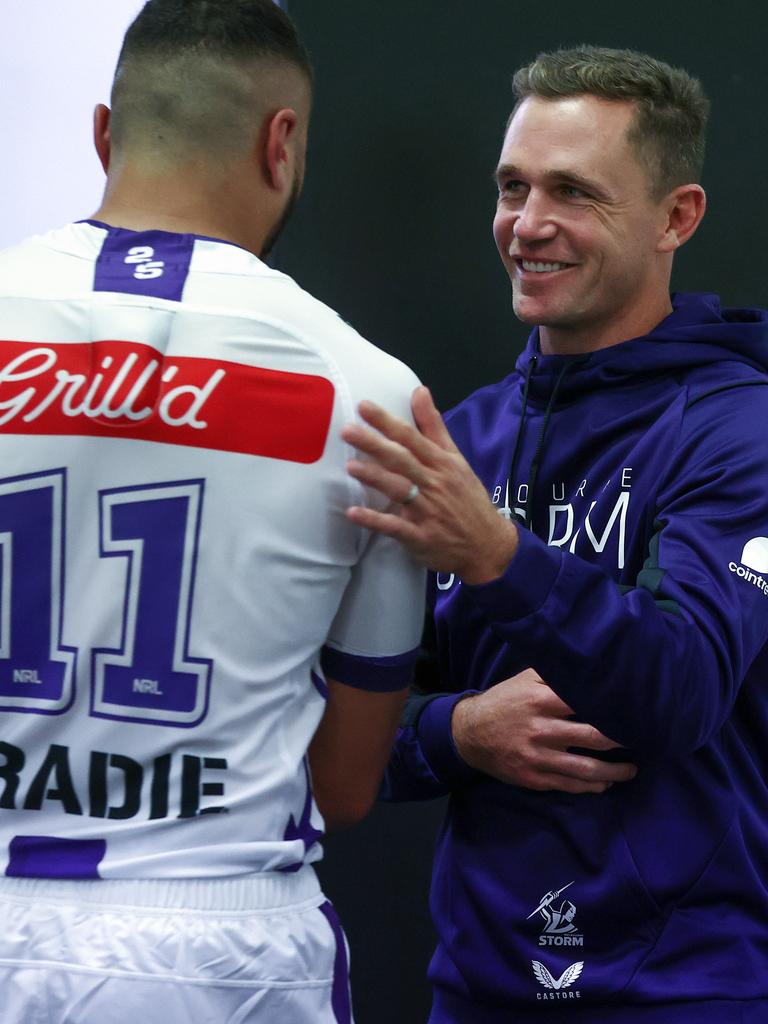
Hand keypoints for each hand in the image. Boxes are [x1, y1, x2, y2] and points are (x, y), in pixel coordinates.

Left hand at [342, 386, 517, 583]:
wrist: (488, 544)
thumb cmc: (468, 498)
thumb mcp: (456, 459)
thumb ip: (434, 427)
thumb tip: (419, 390)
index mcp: (442, 463)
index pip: (412, 438)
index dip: (388, 422)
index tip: (364, 406)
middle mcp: (435, 484)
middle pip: (403, 460)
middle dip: (375, 445)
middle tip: (348, 431)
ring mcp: (428, 511)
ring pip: (400, 490)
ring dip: (376, 478)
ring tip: (351, 467)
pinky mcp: (421, 537)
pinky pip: (396, 528)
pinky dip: (375, 521)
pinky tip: (354, 513)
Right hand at [452, 669, 636, 793]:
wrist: (469, 734)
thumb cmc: (503, 702)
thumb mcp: (523, 680)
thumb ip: (554, 675)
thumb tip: (589, 668)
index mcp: (540, 701)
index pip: (586, 703)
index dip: (612, 707)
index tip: (635, 710)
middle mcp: (541, 730)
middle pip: (593, 738)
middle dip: (621, 740)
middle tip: (641, 740)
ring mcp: (537, 758)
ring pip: (585, 768)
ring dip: (614, 771)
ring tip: (632, 770)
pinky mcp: (533, 778)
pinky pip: (569, 785)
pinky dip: (591, 786)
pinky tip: (605, 783)